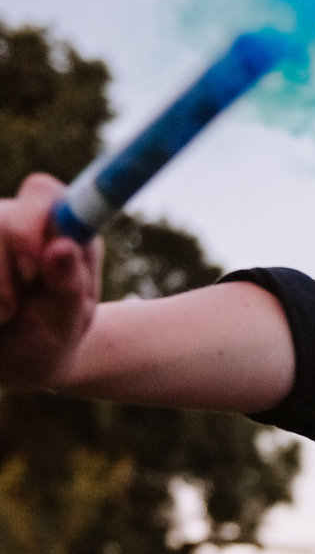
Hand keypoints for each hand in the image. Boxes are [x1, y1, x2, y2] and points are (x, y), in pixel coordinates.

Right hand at [0, 174, 102, 388]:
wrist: (14, 360)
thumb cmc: (48, 339)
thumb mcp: (65, 324)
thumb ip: (69, 287)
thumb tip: (62, 246)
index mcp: (65, 229)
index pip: (45, 193)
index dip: (31, 224)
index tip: (33, 270)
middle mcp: (22, 218)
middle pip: (1, 217)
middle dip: (4, 268)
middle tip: (13, 309)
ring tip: (4, 316)